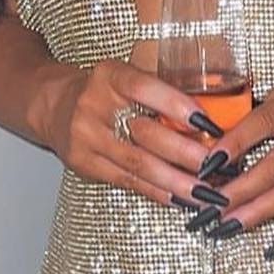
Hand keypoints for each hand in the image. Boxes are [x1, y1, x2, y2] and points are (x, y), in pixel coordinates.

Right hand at [37, 59, 227, 210]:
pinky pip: (127, 181)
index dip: (177, 106)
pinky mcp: (83, 163)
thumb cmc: (104, 91)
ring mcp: (86, 137)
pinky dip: (157, 191)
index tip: (209, 123)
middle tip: (218, 166)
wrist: (55, 104)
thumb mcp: (127, 77)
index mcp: (110, 76)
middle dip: (186, 153)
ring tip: (206, 192)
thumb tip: (212, 120)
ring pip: (138, 164)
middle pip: (145, 134)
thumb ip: (161, 92)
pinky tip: (180, 197)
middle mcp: (94, 105)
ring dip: (177, 181)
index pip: (145, 88)